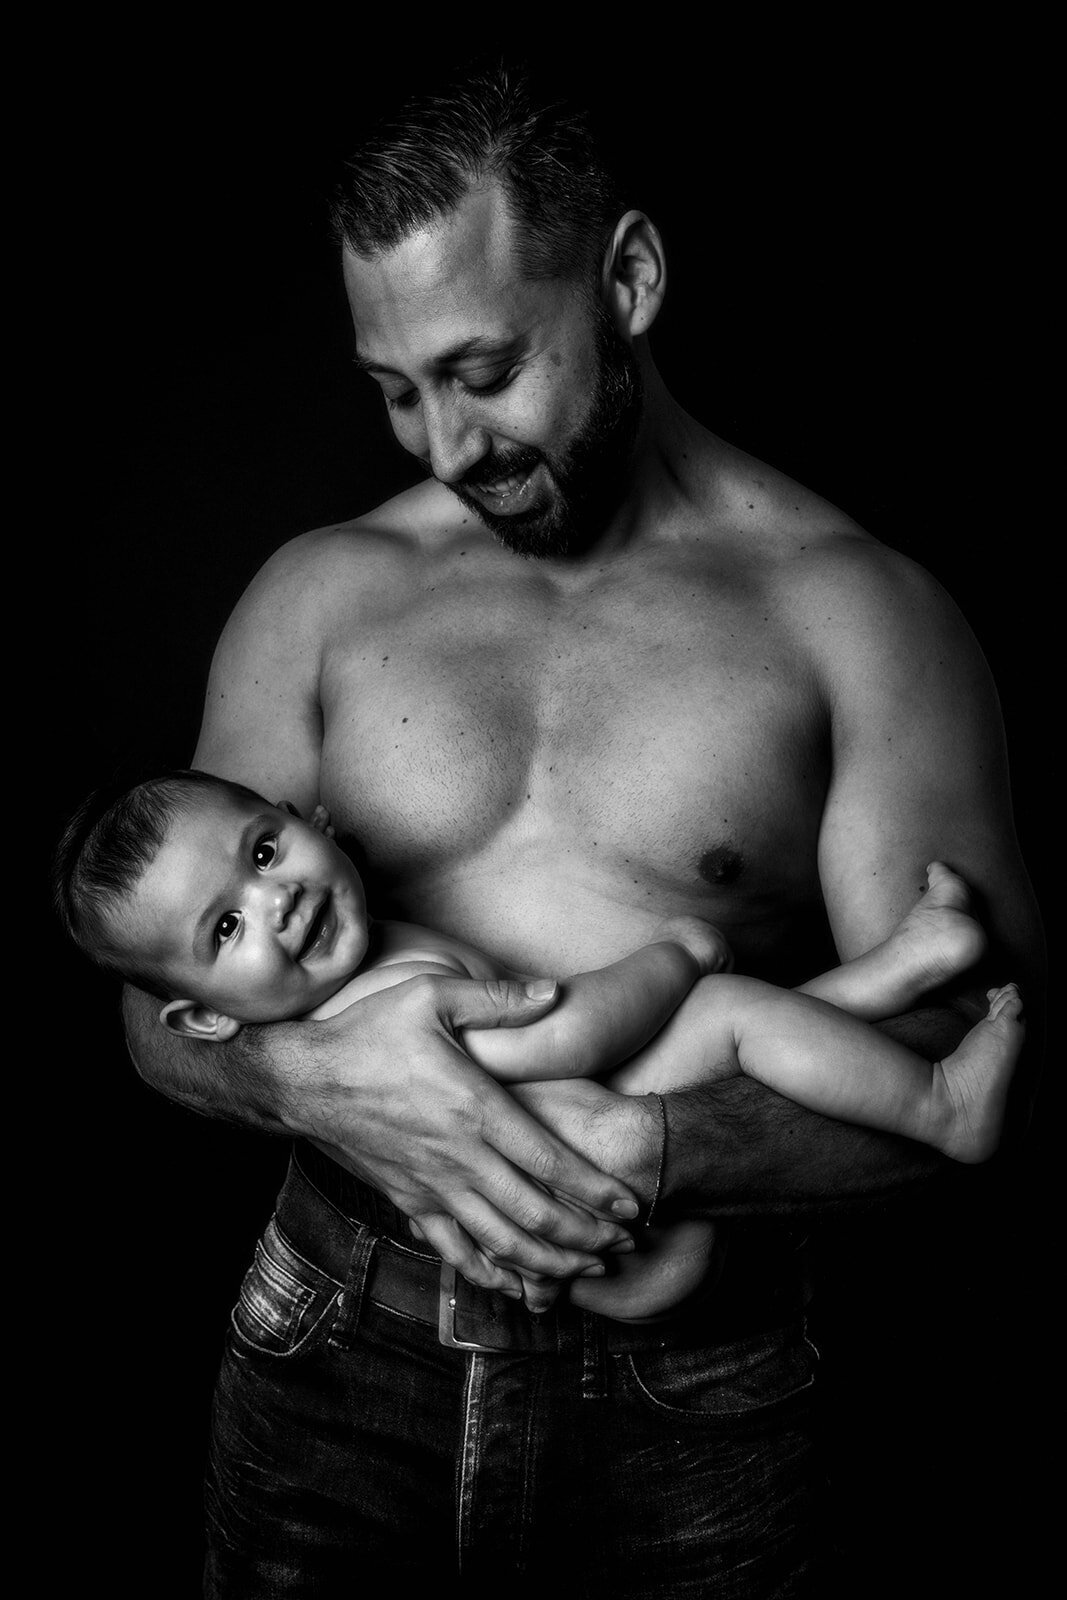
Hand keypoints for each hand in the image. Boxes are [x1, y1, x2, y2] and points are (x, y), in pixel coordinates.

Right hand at [285, 974, 641, 1296]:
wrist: (304, 1080)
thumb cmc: (368, 1033)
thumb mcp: (432, 997)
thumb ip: (498, 1000)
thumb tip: (555, 990)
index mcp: (474, 1108)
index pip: (549, 1161)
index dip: (594, 1190)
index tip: (629, 1205)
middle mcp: (459, 1157)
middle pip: (534, 1214)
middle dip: (585, 1238)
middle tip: (624, 1247)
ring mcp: (433, 1186)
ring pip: (501, 1241)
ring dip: (549, 1263)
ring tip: (587, 1271)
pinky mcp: (410, 1200)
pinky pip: (454, 1249)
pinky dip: (489, 1273)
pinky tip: (516, 1286)